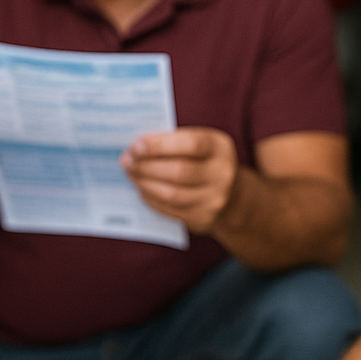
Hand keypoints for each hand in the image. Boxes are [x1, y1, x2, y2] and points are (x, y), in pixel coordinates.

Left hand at [122, 126, 238, 234]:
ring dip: (144, 183)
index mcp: (220, 148)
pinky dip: (151, 198)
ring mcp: (214, 199)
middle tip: (127, 160)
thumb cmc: (206, 161)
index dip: (160, 145)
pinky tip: (142, 188)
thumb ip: (176, 140)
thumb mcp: (203, 143)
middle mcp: (222, 174)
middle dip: (146, 166)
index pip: (191, 144)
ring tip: (131, 173)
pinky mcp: (203, 218)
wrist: (233, 196)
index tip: (136, 145)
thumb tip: (137, 146)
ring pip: (171, 194)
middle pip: (178, 171)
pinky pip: (170, 209)